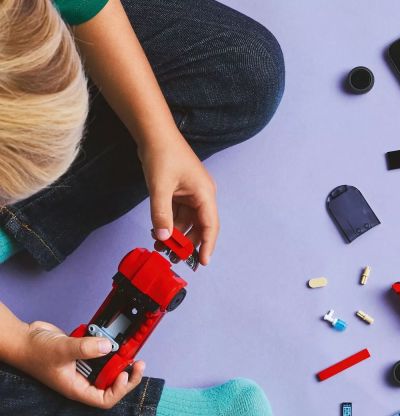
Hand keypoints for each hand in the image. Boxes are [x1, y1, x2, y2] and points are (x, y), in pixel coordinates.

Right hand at [16, 321, 144, 408]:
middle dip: (126, 374)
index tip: (125, 374)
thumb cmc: (35, 351)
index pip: (105, 399)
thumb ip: (86, 348)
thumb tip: (108, 346)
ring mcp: (84, 368)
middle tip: (138, 362)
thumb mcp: (62, 349)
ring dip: (119, 360)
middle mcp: (83, 380)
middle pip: (112, 385)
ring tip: (128, 348)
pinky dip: (108, 347)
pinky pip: (102, 355)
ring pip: (109, 369)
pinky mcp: (85, 355)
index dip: (119, 390)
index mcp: (78, 388)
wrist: (24, 338)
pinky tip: (109, 338)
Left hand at [139, 129, 219, 266]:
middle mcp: (202, 196)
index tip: (201, 263)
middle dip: (188, 244)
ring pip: (188, 223)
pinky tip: (159, 233)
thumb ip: (161, 214)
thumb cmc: (162, 154)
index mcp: (205, 194)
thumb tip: (163, 237)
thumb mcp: (160, 187)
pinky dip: (170, 225)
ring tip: (162, 248)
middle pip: (200, 227)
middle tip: (175, 258)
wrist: (154, 132)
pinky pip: (178, 215)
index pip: (210, 226)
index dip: (207, 246)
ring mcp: (191, 195)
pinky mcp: (181, 193)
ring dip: (177, 236)